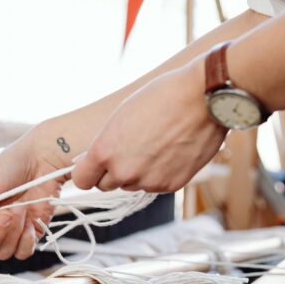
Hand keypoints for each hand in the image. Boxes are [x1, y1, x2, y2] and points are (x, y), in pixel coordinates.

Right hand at [0, 126, 69, 259]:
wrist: (40, 161)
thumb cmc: (8, 168)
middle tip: (5, 211)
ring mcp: (11, 234)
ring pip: (4, 253)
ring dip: (12, 231)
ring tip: (20, 207)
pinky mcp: (31, 235)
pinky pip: (23, 253)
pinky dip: (26, 239)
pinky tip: (30, 220)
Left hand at [72, 57, 226, 192]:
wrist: (202, 99)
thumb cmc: (161, 97)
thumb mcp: (121, 116)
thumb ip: (105, 144)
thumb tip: (92, 161)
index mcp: (105, 152)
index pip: (81, 180)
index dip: (88, 172)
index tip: (94, 165)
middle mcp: (124, 172)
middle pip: (106, 185)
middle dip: (113, 172)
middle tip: (130, 150)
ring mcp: (148, 181)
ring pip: (132, 185)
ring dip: (138, 173)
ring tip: (154, 145)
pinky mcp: (171, 185)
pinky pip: (155, 185)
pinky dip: (159, 173)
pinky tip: (170, 151)